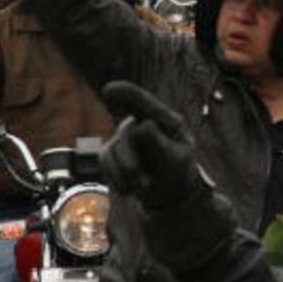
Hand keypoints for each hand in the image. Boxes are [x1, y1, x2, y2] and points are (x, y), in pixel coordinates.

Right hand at [100, 82, 204, 209]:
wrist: (168, 191)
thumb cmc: (177, 171)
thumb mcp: (177, 160)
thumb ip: (160, 144)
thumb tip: (141, 125)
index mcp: (165, 121)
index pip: (144, 104)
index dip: (126, 94)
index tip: (109, 90)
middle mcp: (142, 123)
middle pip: (126, 132)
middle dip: (131, 160)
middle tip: (146, 185)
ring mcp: (124, 136)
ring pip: (111, 150)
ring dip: (126, 174)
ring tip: (145, 186)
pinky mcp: (110, 151)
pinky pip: (104, 162)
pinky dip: (117, 178)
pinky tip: (131, 187)